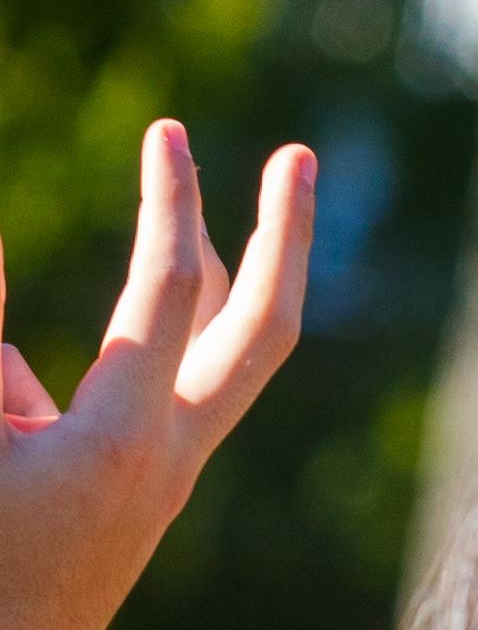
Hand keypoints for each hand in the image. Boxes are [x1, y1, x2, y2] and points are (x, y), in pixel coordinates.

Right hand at [0, 122, 318, 629]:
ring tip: (165, 219)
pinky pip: (143, 401)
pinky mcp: (142, 499)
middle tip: (297, 154)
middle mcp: (168, 461)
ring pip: (213, 361)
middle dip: (280, 237)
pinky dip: (109, 362)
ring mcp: (166, 484)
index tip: (167, 129)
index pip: (168, 292)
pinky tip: (26, 397)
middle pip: (260, 330)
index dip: (169, 201)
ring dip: (195, 286)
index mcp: (120, 442)